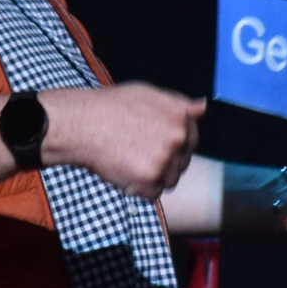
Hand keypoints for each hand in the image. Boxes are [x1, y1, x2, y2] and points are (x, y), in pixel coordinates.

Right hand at [41, 83, 205, 198]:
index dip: (174, 145)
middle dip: (165, 161)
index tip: (156, 144)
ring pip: (170, 180)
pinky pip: (154, 193)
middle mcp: (177, 138)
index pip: (192, 140)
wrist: (83, 125)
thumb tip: (203, 107)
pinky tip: (126, 172)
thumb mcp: (149, 94)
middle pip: (182, 162)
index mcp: (180, 116)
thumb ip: (178, 103)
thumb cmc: (112, 106)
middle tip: (139, 152)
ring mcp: (164, 161)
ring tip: (131, 162)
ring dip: (155, 177)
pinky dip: (141, 188)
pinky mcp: (149, 181)